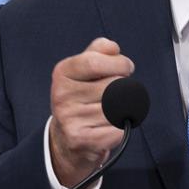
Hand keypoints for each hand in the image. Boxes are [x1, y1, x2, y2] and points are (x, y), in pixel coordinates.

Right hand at [49, 38, 134, 186]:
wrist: (67, 140)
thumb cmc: (81, 99)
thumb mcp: (83, 71)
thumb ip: (98, 52)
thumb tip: (113, 47)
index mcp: (62, 74)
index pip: (94, 61)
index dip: (118, 63)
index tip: (126, 68)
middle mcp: (61, 96)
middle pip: (112, 85)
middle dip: (124, 88)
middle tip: (118, 94)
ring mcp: (69, 119)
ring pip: (117, 108)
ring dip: (122, 110)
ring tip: (110, 112)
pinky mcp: (82, 140)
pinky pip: (117, 129)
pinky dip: (120, 128)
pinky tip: (108, 128)